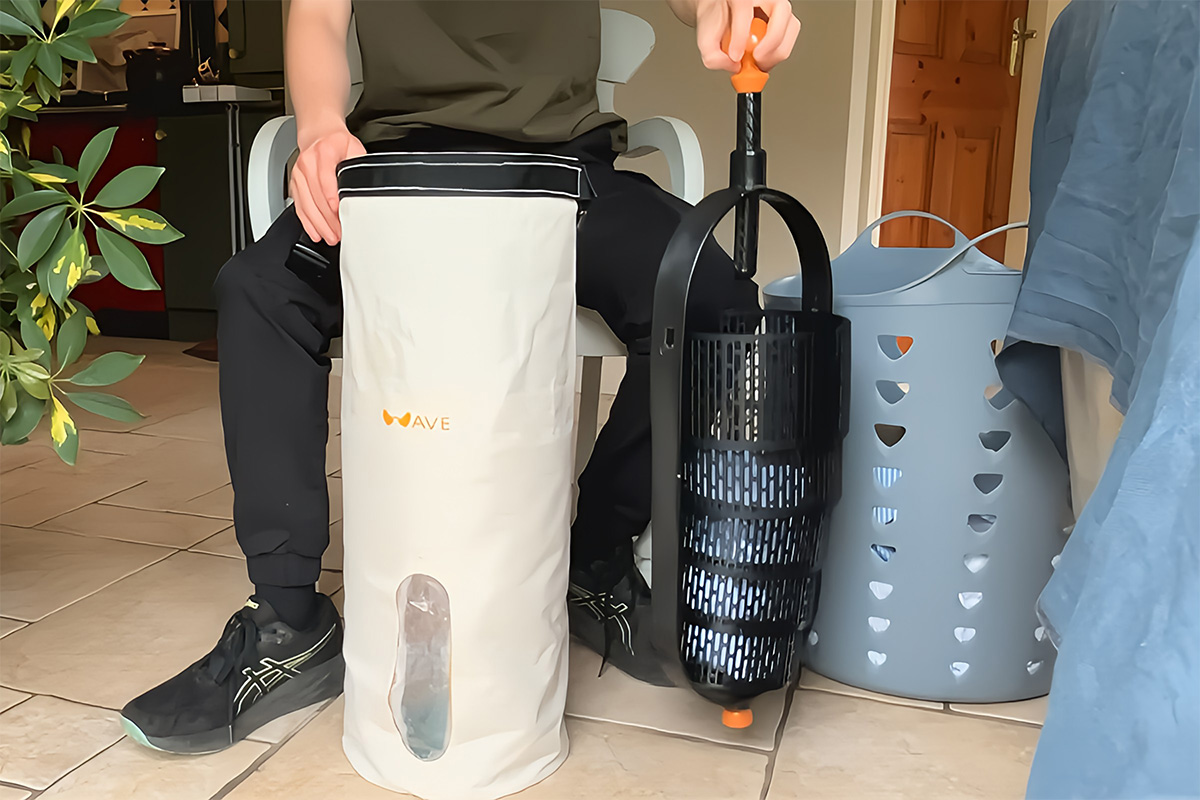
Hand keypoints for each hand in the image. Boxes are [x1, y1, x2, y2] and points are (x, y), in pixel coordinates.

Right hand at [289, 124, 365, 244]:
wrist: (320, 135)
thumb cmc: (338, 144)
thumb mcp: (354, 149)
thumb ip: (359, 167)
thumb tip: (366, 188)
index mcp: (324, 152)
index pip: (325, 178)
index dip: (331, 197)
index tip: (338, 212)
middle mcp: (308, 163)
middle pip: (316, 196)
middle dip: (328, 218)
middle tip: (339, 233)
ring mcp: (299, 174)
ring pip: (307, 204)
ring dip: (319, 224)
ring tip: (330, 237)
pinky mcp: (295, 184)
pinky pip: (299, 206)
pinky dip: (307, 221)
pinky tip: (316, 232)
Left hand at [694, 0, 799, 72]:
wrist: (720, 15)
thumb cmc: (716, 21)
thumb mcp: (706, 39)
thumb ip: (713, 56)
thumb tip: (734, 66)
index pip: (745, 6)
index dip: (741, 35)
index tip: (735, 56)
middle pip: (781, 12)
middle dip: (770, 45)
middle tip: (755, 61)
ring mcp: (778, 6)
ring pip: (791, 27)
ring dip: (776, 52)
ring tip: (758, 61)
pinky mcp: (786, 19)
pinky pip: (789, 37)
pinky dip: (777, 53)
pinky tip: (763, 58)